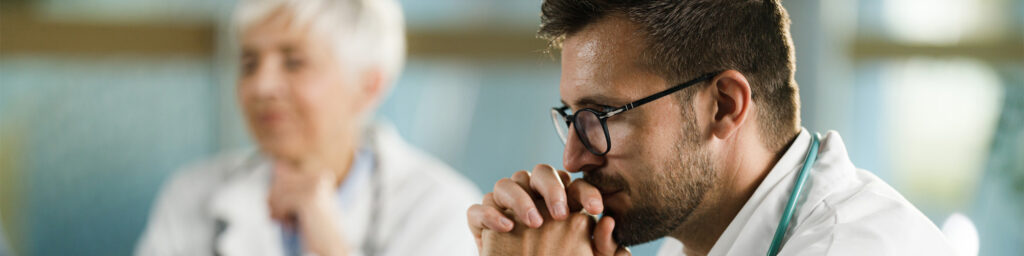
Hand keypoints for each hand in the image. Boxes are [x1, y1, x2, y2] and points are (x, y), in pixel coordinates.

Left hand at [267, 161, 336, 226]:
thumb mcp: (301, 202)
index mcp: (320, 175)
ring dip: (276, 210)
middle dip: (274, 201)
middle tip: (279, 218)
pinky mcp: (310, 198)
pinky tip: (290, 227)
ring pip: (278, 191)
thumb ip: (289, 184)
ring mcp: (316, 187)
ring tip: (285, 222)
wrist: (330, 246)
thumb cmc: (315, 228)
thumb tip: (276, 165)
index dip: (275, 192)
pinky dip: (281, 216)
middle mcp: (319, 177)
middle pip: (279, 180)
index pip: (283, 173)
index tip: (279, 209)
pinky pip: (281, 202)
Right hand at [467, 164, 624, 254]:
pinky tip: (507, 228)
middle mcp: (532, 198)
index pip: (573, 184)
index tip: (596, 208)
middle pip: (540, 173)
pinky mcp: (481, 223)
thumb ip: (604, 245)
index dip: (586, 191)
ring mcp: (504, 208)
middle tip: (561, 213)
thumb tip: (608, 222)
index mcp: (561, 202)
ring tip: (534, 222)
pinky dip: (491, 214)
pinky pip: (479, 208)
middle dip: (552, 188)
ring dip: (520, 198)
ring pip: (507, 183)